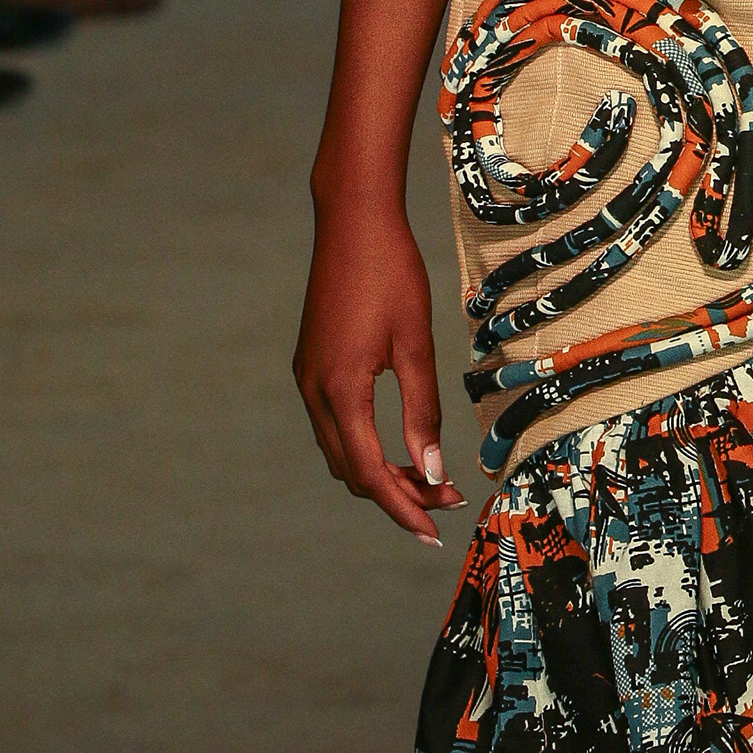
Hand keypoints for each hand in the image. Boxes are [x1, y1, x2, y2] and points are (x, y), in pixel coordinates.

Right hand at [293, 197, 466, 544]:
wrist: (352, 221)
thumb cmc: (391, 273)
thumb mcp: (416, 342)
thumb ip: (422, 410)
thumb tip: (432, 471)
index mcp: (341, 391)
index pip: (371, 474)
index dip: (404, 507)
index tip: (435, 531)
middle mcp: (314, 392)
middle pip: (352, 471)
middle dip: (397, 495)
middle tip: (445, 501)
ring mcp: (307, 378)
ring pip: (340, 451)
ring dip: (380, 471)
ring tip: (428, 477)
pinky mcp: (310, 364)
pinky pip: (333, 425)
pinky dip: (363, 444)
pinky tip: (396, 442)